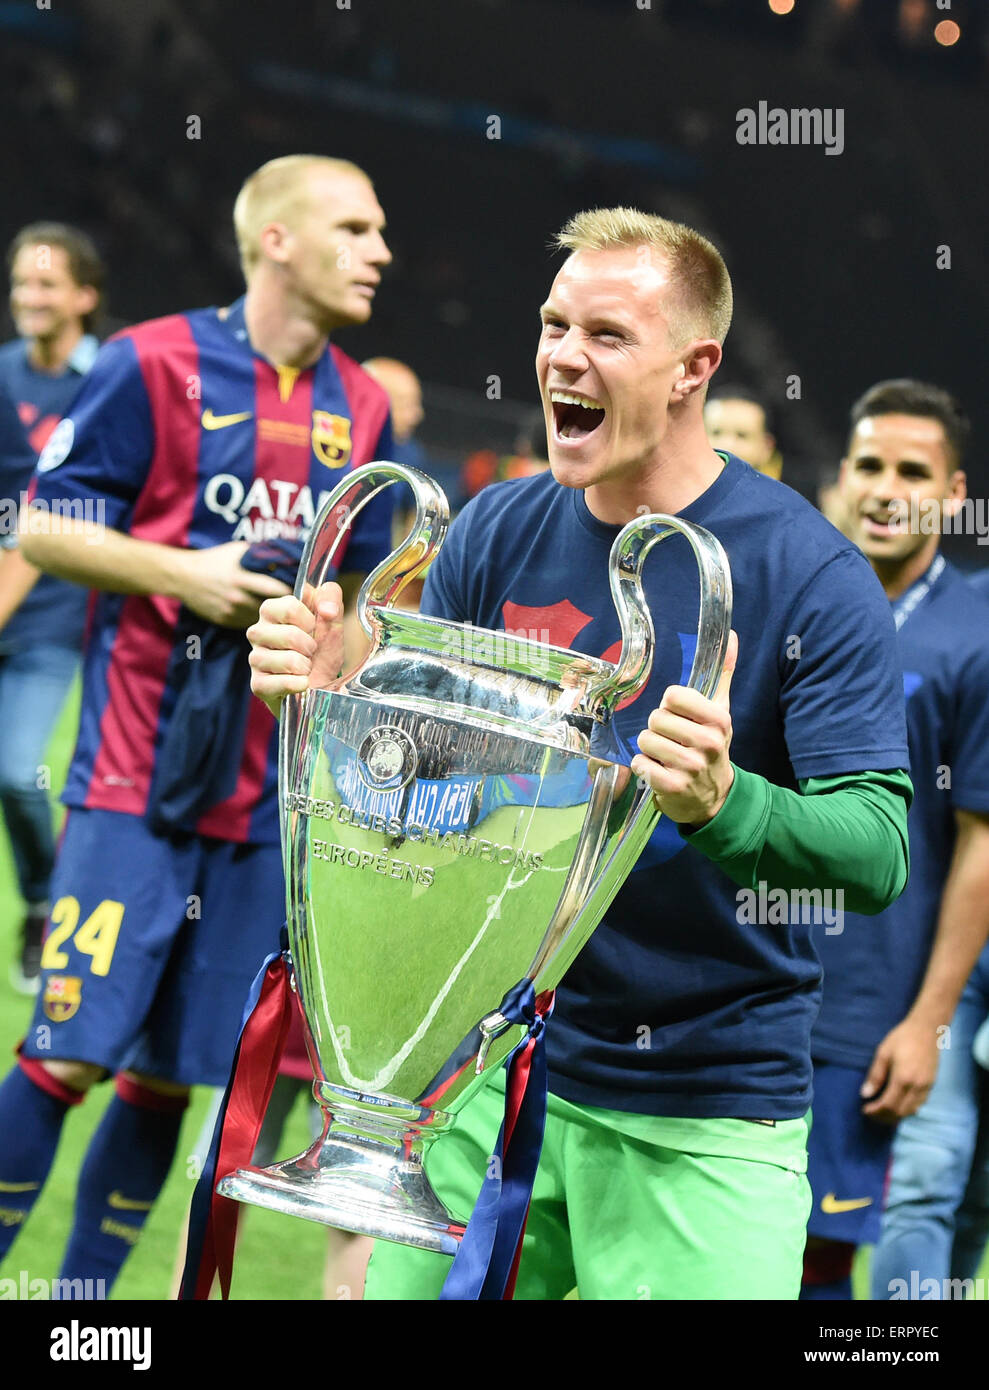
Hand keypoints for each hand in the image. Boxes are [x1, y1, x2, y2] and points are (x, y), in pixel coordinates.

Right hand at [176, 541, 291, 628]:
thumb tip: (289, 558)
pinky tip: (266, 618)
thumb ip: (261, 556)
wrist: (183, 576)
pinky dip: (259, 621)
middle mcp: (237, 596)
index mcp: (243, 577)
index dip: (293, 593)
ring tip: (287, 615)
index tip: (305, 594)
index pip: (276, 588)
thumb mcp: (238, 551)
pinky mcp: (226, 621)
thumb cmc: (216, 560)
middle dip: (287, 610)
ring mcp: (231, 611)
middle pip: (271, 608)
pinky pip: (249, 623)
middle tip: (301, 610)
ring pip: (262, 619)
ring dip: (274, 618)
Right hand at [247, 583, 344, 715]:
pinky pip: (284, 683)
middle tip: (310, 652)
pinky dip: (300, 684)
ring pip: (288, 660)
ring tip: (304, 668)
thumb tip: (327, 609)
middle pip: (289, 635)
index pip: (290, 607)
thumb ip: (331, 597)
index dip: (310, 621)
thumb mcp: (332, 620)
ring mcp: (255, 659)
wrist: (320, 686)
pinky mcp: (258, 684)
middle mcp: (257, 632)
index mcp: (271, 611)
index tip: (313, 629)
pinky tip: (300, 683)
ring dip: (306, 667)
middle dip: (310, 647)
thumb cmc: (321, 650)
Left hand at [630, 630, 737, 826]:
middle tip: (671, 740)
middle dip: (657, 728)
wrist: (715, 796)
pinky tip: (658, 771)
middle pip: (656, 718)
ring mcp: (691, 767)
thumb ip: (722, 673)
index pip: (673, 696)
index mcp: (718, 720)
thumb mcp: (720, 712)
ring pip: (645, 740)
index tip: (680, 717)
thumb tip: (732, 636)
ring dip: (649, 748)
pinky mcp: (673, 787)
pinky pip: (640, 764)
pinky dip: (643, 767)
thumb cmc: (711, 747)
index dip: (670, 706)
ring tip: (665, 756)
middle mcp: (708, 742)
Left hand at [860, 1015, 940, 1122]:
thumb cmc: (902, 1038)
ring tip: (882, 1112)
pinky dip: (907, 1109)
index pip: (888, 1104)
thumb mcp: (883, 1053)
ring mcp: (926, 1087)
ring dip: (896, 1115)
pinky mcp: (931, 1085)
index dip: (875, 1111)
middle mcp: (917, 1087)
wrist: (926, 1030)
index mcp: (903, 1078)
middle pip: (900, 1112)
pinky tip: (898, 1105)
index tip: (865, 1110)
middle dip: (884, 1117)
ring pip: (911, 1111)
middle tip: (871, 1114)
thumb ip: (875, 1075)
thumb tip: (865, 1094)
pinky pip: (919, 1104)